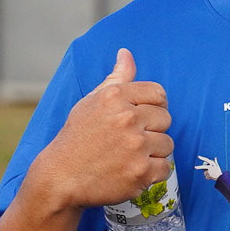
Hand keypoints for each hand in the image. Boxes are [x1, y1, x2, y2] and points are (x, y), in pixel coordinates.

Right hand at [31, 48, 171, 211]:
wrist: (61, 177)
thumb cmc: (77, 137)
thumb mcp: (92, 101)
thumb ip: (116, 77)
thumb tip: (126, 53)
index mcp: (115, 96)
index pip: (158, 93)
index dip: (152, 106)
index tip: (140, 118)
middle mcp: (127, 118)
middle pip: (165, 118)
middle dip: (151, 130)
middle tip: (128, 140)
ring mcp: (135, 146)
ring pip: (167, 144)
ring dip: (153, 152)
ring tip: (128, 156)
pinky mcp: (141, 172)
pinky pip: (165, 168)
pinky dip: (152, 173)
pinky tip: (131, 170)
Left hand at [195, 153, 222, 179]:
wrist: (221, 177)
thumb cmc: (219, 171)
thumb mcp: (217, 166)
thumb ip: (215, 162)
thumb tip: (215, 158)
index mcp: (212, 164)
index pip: (207, 160)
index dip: (202, 158)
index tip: (198, 156)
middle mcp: (210, 167)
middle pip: (203, 167)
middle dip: (198, 167)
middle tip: (195, 167)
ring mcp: (209, 171)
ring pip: (205, 173)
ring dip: (207, 174)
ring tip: (211, 175)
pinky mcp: (209, 175)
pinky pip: (206, 177)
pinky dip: (208, 178)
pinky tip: (211, 177)